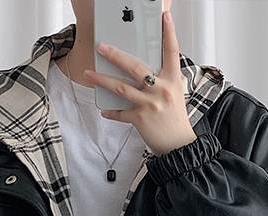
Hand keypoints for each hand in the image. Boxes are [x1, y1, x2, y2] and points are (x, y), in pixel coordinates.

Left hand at [84, 10, 195, 155]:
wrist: (178, 145)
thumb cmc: (175, 119)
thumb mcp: (175, 94)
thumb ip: (162, 80)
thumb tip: (145, 70)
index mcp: (172, 80)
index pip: (172, 51)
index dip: (169, 33)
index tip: (164, 17)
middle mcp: (161, 89)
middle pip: (135, 67)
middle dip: (116, 56)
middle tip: (101, 47)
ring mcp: (150, 104)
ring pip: (121, 88)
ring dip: (102, 80)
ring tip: (89, 74)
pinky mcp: (140, 118)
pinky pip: (121, 113)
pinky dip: (112, 112)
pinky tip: (104, 110)